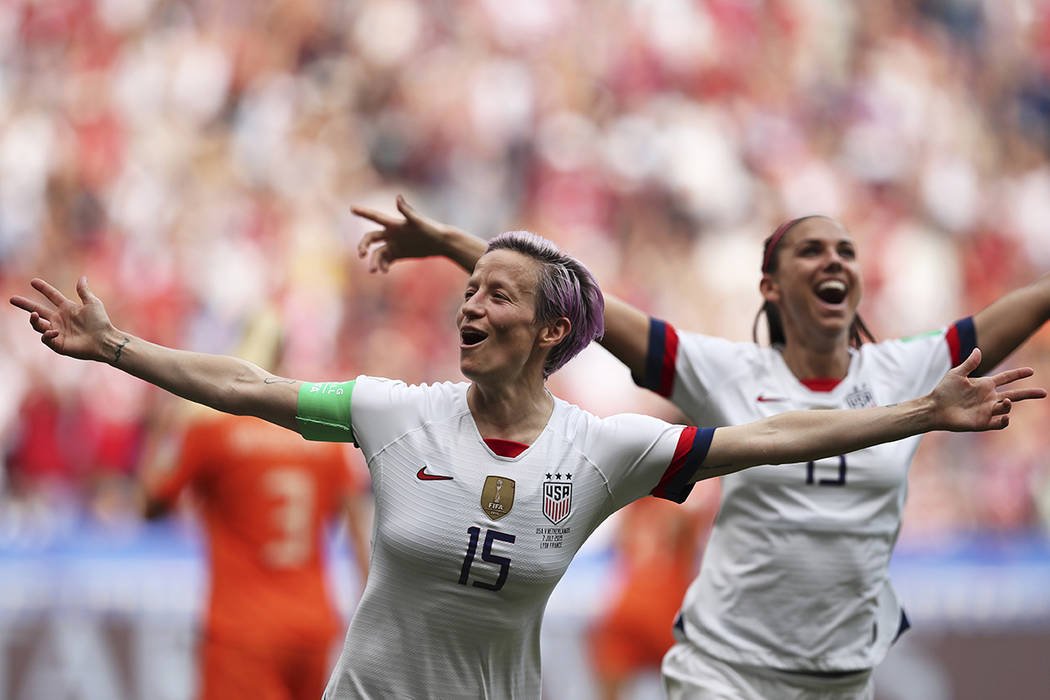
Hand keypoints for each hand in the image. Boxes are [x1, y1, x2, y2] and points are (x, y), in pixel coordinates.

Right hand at [10, 277, 115, 361]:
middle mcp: (60, 319)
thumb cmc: (101, 322)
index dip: (43, 289)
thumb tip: (82, 277)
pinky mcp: (58, 344)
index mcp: (67, 308)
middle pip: (38, 310)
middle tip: (12, 299)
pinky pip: (46, 338)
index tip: (33, 281)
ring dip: (34, 320)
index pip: (52, 296)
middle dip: (25, 305)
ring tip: (34, 315)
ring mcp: (58, 332)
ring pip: (38, 325)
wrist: (105, 340)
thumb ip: (84, 291)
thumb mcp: (92, 303)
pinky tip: (54, 331)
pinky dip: (47, 334)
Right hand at [352, 195, 451, 272]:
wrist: (441, 243)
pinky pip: (386, 261)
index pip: (375, 217)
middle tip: (362, 254)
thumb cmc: (431, 229)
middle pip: (370, 238)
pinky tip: (384, 271)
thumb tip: (397, 198)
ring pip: (377, 253)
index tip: (352, 208)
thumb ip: (406, 210)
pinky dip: (383, 266)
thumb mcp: (418, 221)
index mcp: (394, 224)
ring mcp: (394, 244)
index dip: (363, 212)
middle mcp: (391, 233)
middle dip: (363, 245)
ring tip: (375, 271)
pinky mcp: (398, 254)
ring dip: (374, 261)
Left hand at [929, 348, 1045, 430]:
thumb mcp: (956, 374)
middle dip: (1029, 393)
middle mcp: (989, 398)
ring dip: (1009, 405)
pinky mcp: (983, 423)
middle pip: (1015, 395)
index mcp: (985, 385)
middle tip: (1043, 393)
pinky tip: (1005, 416)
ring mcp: (987, 410)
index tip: (1031, 371)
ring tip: (1005, 401)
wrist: (934, 408)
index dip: (1018, 374)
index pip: (1006, 378)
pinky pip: (1000, 423)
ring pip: (1007, 408)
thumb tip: (977, 350)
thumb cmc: (944, 391)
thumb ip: (969, 364)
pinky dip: (1005, 420)